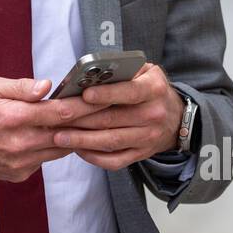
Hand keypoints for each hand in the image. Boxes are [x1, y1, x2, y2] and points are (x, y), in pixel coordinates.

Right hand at [0, 76, 101, 182]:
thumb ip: (20, 87)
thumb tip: (47, 86)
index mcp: (13, 117)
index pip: (60, 112)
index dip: (85, 105)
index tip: (103, 97)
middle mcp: (20, 143)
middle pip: (67, 133)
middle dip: (89, 121)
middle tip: (109, 110)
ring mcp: (20, 162)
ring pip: (61, 148)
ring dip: (76, 136)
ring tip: (91, 121)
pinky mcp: (19, 174)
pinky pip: (46, 159)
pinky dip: (53, 146)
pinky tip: (56, 135)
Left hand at [50, 62, 183, 169]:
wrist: (176, 118)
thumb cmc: (150, 88)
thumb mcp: (144, 71)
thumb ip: (121, 71)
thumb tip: (89, 74)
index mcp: (154, 89)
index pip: (129, 92)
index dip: (106, 94)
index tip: (84, 95)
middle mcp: (153, 115)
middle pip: (113, 119)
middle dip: (81, 119)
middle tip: (56, 117)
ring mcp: (148, 137)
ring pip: (111, 141)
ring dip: (82, 140)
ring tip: (59, 137)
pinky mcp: (141, 154)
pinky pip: (115, 160)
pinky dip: (94, 157)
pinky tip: (77, 150)